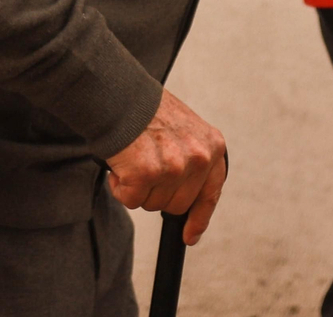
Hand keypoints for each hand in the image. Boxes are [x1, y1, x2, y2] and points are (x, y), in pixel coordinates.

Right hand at [105, 88, 227, 245]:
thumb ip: (192, 158)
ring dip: (138, 189)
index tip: (191, 235)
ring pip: (152, 203)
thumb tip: (187, 194)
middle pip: (176, 204)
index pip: (211, 192)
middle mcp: (198, 158)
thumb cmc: (149, 111)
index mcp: (212, 146)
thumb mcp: (186, 130)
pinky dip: (120, 187)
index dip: (199, 218)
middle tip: (146, 166)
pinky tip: (122, 163)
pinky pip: (130, 199)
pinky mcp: (146, 174)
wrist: (122, 96)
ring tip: (134, 157)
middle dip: (158, 193)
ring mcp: (173, 168)